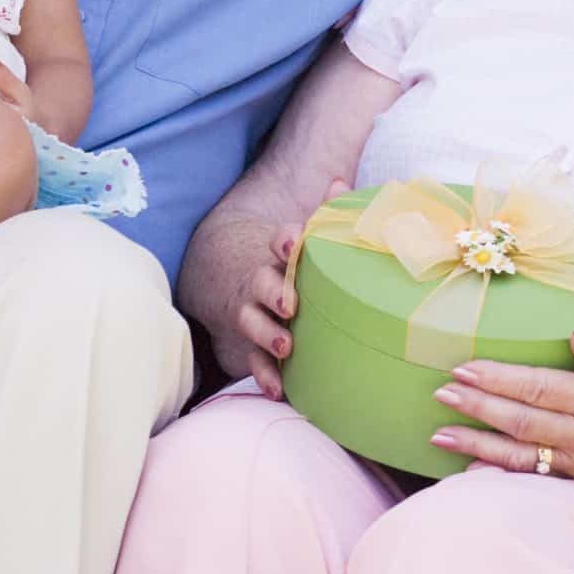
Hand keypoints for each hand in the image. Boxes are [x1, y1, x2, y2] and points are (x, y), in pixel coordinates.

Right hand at [222, 177, 344, 398]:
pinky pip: (253, 361)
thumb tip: (340, 183)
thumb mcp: (304, 237)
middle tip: (291, 304)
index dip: (286, 240)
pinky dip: (263, 376)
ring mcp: (252, 313)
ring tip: (286, 347)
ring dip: (267, 334)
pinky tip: (278, 390)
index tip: (294, 241)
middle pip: (262, 283)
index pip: (280, 240)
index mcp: (279, 254)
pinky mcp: (250, 343)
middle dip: (274, 292)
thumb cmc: (287, 261)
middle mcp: (261, 282)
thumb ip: (324, 214)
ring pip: (252, 323)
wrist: (233, 280)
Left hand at [430, 333, 573, 480]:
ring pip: (520, 455)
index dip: (497, 379)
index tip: (463, 368)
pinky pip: (536, 473)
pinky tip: (472, 464)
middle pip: (520, 422)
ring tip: (439, 435)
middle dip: (476, 408)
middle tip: (440, 394)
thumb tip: (572, 338)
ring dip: (476, 445)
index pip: (538, 388)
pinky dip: (501, 469)